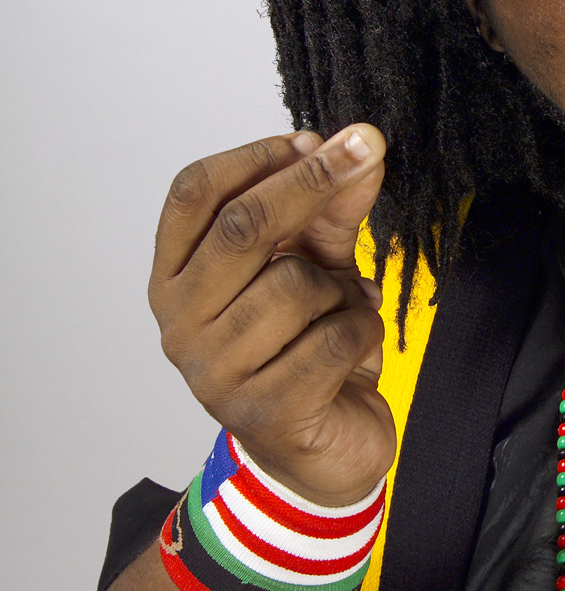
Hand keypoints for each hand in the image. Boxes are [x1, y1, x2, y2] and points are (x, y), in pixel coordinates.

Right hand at [149, 126, 395, 506]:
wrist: (327, 451)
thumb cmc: (307, 348)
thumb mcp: (318, 266)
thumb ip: (330, 210)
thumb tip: (359, 146)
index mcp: (175, 278)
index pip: (194, 194)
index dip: (256, 157)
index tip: (313, 139)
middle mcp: (179, 324)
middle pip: (241, 227)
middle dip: (310, 182)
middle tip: (363, 150)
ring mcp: (214, 373)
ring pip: (294, 285)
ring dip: (340, 290)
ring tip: (341, 312)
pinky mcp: (263, 412)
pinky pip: (332, 338)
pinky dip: (361, 331)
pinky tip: (355, 348)